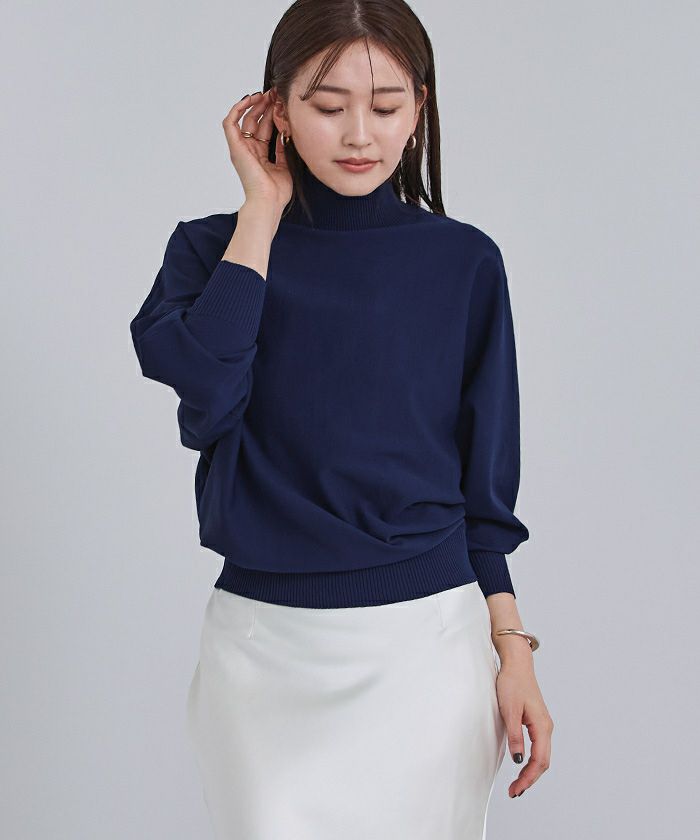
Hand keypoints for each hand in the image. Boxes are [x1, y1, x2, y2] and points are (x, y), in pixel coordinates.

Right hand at [222, 90, 292, 211]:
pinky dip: (238, 109)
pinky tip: (250, 99)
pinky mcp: (235, 147)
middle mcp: (248, 150)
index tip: (281, 103)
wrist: (268, 202)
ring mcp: (241, 148)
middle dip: (265, 106)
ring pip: (244, 119)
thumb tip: (286, 134)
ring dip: (254, 104)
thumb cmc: (277, 192)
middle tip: (275, 94)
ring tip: (266, 94)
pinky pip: (230, 123)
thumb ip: (283, 150)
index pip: (264, 129)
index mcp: (259, 155)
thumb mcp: (285, 166)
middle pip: (254, 121)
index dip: (271, 114)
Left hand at [496, 653, 553, 797]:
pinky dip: (531, 761)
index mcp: (542, 726)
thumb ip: (515, 735)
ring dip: (530, 772)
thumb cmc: (512, 683)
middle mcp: (546, 727)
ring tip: (517, 785)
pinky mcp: (536, 722)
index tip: (516, 790)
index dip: (528, 778)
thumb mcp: (509, 710)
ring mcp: (542, 724)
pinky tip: (522, 766)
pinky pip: (538, 747)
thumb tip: (519, 760)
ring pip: (541, 756)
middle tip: (514, 792)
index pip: (540, 760)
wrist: (516, 664)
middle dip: (529, 779)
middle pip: (543, 762)